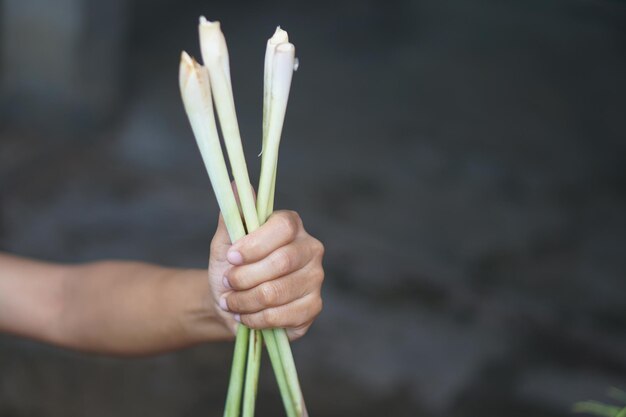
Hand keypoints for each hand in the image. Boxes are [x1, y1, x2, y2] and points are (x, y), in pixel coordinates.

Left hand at [208, 210, 323, 339]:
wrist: (231, 304)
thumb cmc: (230, 268)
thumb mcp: (224, 241)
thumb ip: (232, 214)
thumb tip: (235, 185)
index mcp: (292, 226)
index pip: (284, 227)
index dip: (255, 244)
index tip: (231, 257)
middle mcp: (311, 249)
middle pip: (281, 262)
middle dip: (245, 277)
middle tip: (227, 282)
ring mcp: (316, 279)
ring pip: (277, 292)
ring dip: (245, 301)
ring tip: (231, 301)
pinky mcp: (314, 307)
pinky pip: (283, 316)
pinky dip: (256, 319)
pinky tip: (246, 315)